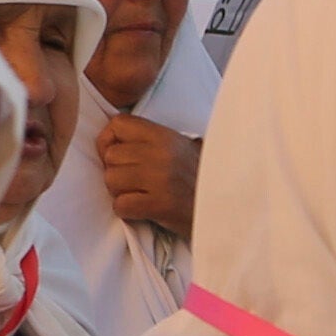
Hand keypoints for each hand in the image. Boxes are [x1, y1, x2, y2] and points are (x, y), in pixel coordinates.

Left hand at [95, 110, 198, 237]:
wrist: (226, 208)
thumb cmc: (199, 179)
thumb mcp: (180, 148)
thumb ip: (149, 140)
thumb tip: (112, 138)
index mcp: (165, 136)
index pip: (118, 124)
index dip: (109, 140)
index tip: (119, 156)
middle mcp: (161, 153)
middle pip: (111, 156)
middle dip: (116, 172)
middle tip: (133, 182)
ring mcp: (160, 178)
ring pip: (111, 181)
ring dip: (120, 192)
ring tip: (140, 195)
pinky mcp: (160, 204)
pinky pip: (121, 205)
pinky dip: (127, 211)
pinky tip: (144, 210)